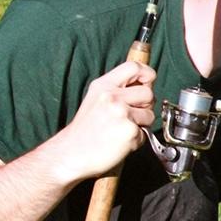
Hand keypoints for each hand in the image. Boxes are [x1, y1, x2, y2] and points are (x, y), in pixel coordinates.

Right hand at [61, 60, 154, 179]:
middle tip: (129, 115)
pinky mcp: (129, 130)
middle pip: (148, 92)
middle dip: (145, 105)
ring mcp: (121, 113)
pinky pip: (145, 133)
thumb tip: (145, 83)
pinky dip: (137, 139)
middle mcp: (111, 96)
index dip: (147, 73)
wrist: (70, 154)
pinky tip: (120, 141)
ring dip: (142, 124)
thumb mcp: (96, 99)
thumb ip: (118, 89)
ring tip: (121, 128)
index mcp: (103, 86)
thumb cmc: (85, 130)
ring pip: (150, 114)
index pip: (134, 67)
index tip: (147, 82)